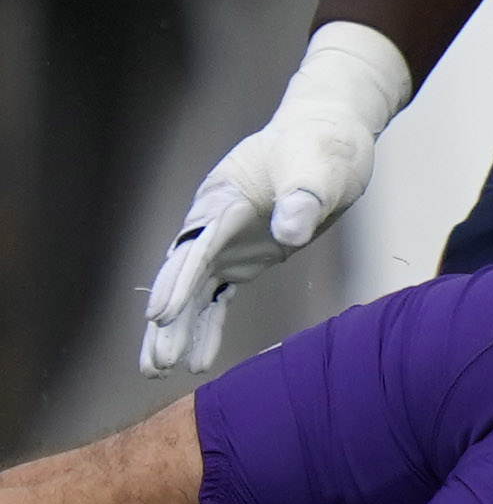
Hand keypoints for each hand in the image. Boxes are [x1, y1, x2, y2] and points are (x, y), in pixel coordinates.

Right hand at [140, 23, 414, 376]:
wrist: (327, 134)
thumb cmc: (323, 146)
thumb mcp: (321, 168)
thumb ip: (304, 197)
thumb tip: (291, 232)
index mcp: (224, 198)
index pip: (195, 246)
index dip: (177, 281)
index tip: (160, 315)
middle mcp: (213, 221)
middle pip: (181, 274)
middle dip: (166, 318)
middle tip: (154, 360)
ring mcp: (224, 240)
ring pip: (190, 290)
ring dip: (176, 329)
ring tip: (157, 368)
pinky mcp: (242, 254)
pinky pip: (215, 294)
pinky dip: (204, 323)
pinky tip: (196, 358)